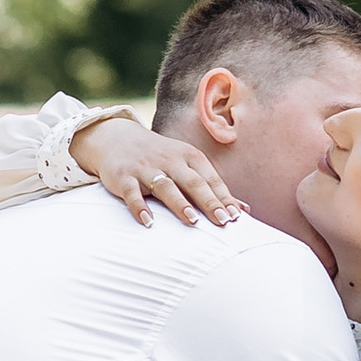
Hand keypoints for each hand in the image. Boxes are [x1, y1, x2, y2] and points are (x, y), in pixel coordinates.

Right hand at [69, 110, 243, 229]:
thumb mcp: (187, 166)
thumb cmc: (161, 159)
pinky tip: (148, 222)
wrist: (117, 139)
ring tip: (192, 222)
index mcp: (188, 157)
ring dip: (179, 204)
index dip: (223, 197)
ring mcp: (146, 168)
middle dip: (208, 202)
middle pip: (193, 182)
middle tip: (222, 221)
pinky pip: (132, 193)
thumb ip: (212, 188)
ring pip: (166, 186)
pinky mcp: (124, 176)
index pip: (210, 179)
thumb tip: (243, 210)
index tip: (236, 217)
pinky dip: (139, 207)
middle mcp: (170, 160)